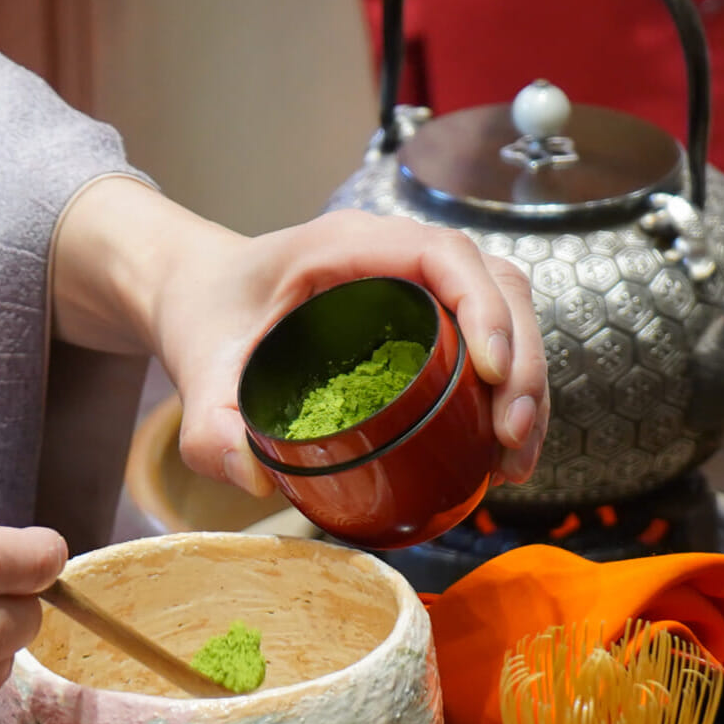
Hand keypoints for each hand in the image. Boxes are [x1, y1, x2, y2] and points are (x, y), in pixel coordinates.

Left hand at [51, 177, 549, 492]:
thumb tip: (255, 479)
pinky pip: (487, 333)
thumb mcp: (197, 370)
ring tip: (514, 456)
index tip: (492, 374)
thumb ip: (208, 428)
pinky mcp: (425, 311)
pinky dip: (507, 386)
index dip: (483, 308)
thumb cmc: (206, 316)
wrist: (198, 294)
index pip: (441, 254)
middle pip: (493, 282)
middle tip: (510, 439)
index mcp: (346, 244)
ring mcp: (416, 279)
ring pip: (504, 308)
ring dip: (526, 379)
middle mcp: (393, 252)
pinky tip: (501, 449)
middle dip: (521, 360)